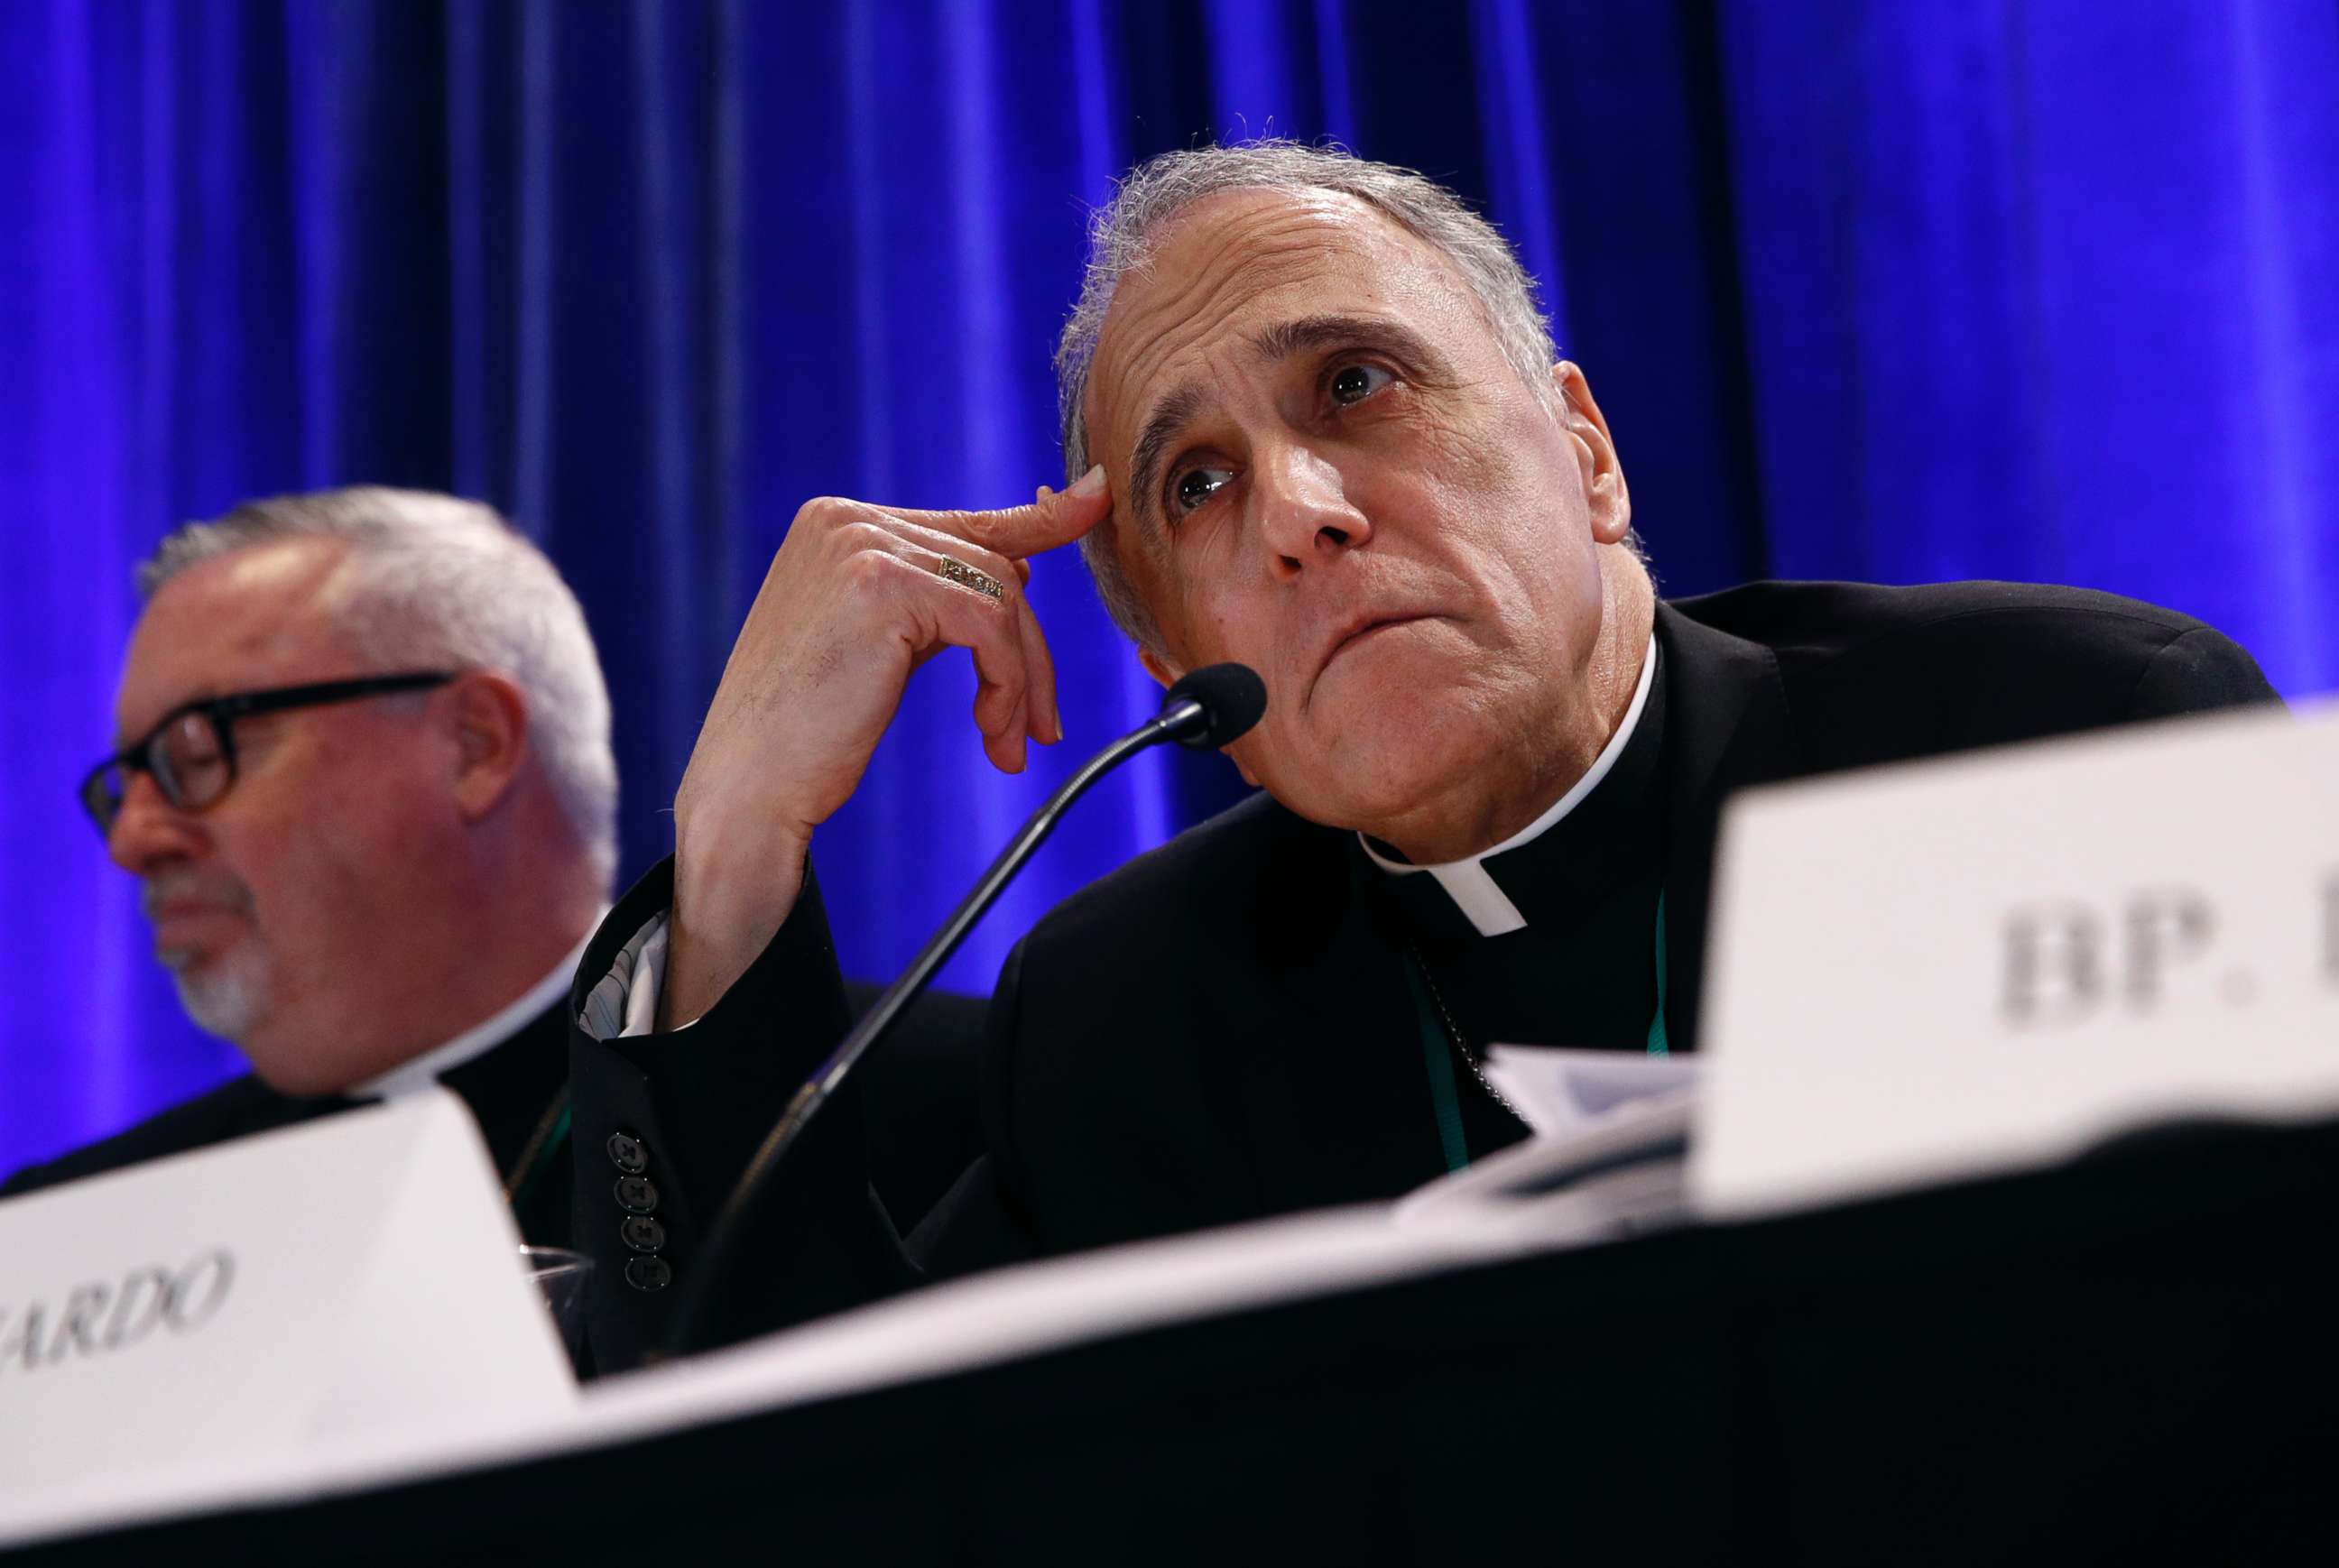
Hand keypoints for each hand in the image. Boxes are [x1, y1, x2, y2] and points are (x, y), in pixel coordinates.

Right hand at [662, 468, 1111, 1025]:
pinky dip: (1009, 685)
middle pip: (992, 564)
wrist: (749, 789)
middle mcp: (844, 519)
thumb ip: (941, 592)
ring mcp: (861, 547)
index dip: (1039, 522)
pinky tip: (993, 736)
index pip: (962, 524)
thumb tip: (1027, 559)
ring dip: (1022, 679)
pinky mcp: (884, 587)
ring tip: (1009, 742)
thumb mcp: (885, 641)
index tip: (1095, 499)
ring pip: (1002, 597)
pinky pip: (991, 626)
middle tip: (1037, 727)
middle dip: (1028, 650)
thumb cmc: (807, 732)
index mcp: (836, 522)